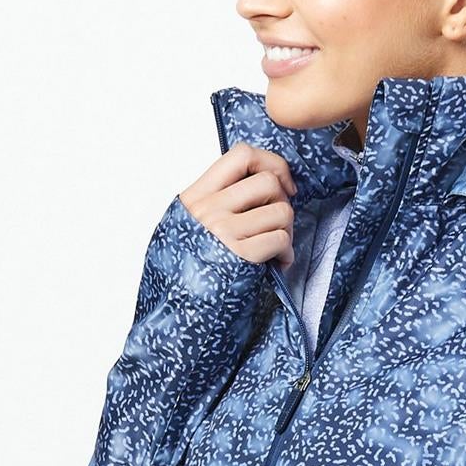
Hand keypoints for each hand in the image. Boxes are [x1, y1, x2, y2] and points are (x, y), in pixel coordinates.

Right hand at [179, 143, 297, 266]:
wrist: (177, 311)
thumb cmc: (192, 270)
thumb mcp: (193, 225)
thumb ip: (219, 201)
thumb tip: (267, 182)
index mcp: (196, 197)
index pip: (241, 154)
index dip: (271, 164)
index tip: (281, 184)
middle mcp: (207, 209)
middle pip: (268, 181)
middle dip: (283, 201)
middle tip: (276, 223)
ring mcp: (223, 232)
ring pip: (281, 210)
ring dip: (287, 231)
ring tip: (276, 248)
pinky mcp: (240, 256)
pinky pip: (281, 239)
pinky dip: (287, 253)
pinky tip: (277, 264)